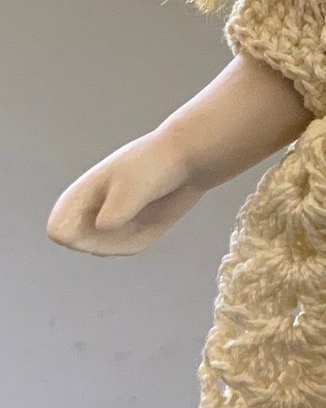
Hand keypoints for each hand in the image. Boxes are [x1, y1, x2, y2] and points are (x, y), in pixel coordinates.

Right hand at [46, 131, 207, 256]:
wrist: (184, 158)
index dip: (79, 233)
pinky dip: (141, 238)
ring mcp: (108, 222)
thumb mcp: (136, 185)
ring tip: (143, 207)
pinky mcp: (128, 230)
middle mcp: (89, 209)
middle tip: (133, 208)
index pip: (58, 232)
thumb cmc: (155, 164)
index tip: (105, 215)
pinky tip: (153, 215)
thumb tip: (102, 227)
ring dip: (127, 238)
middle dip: (107, 239)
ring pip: (107, 249)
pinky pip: (128, 248)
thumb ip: (118, 209)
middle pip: (83, 245)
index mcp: (79, 192)